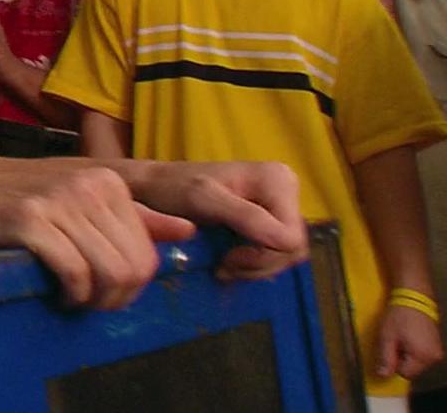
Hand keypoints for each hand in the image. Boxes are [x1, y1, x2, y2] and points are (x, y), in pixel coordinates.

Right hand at [0, 162, 190, 310]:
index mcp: (107, 180)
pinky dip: (70, 295)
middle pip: (134, 268)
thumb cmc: (14, 202)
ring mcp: (59, 200)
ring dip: (93, 301)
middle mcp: (89, 185)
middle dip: (114, 298)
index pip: (147, 252)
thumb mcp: (76, 201)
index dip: (130, 286)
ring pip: (109, 274)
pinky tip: (55, 292)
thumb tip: (186, 230)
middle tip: (87, 302)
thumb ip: (133, 216)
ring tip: (71, 299)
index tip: (102, 290)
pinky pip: (74, 274)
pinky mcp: (30, 219)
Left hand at [118, 160, 307, 279]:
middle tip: (223, 266)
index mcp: (277, 179)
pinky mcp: (269, 220)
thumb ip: (245, 216)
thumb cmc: (172, 188)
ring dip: (254, 267)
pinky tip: (228, 261)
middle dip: (258, 265)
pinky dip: (253, 264)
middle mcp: (285, 188)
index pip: (292, 238)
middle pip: (292, 249)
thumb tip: (287, 241)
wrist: (155, 188)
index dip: (263, 257)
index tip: (228, 258)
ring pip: (285, 255)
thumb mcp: (204, 199)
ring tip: (223, 264)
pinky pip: (274, 253)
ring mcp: (278, 205)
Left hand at [374, 303, 441, 379]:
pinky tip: (410, 335)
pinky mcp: (438, 344)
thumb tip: (383, 375)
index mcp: (423, 357)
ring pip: (417, 362)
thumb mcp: (387, 337)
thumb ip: (386, 358)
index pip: (405, 374)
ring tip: (404, 335)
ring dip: (408, 353)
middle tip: (397, 339)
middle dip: (401, 358)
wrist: (415, 296)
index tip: (391, 346)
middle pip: (413, 369)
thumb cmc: (399, 316)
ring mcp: (438, 351)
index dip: (394, 362)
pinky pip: (423, 354)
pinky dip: (415, 348)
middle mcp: (435, 357)